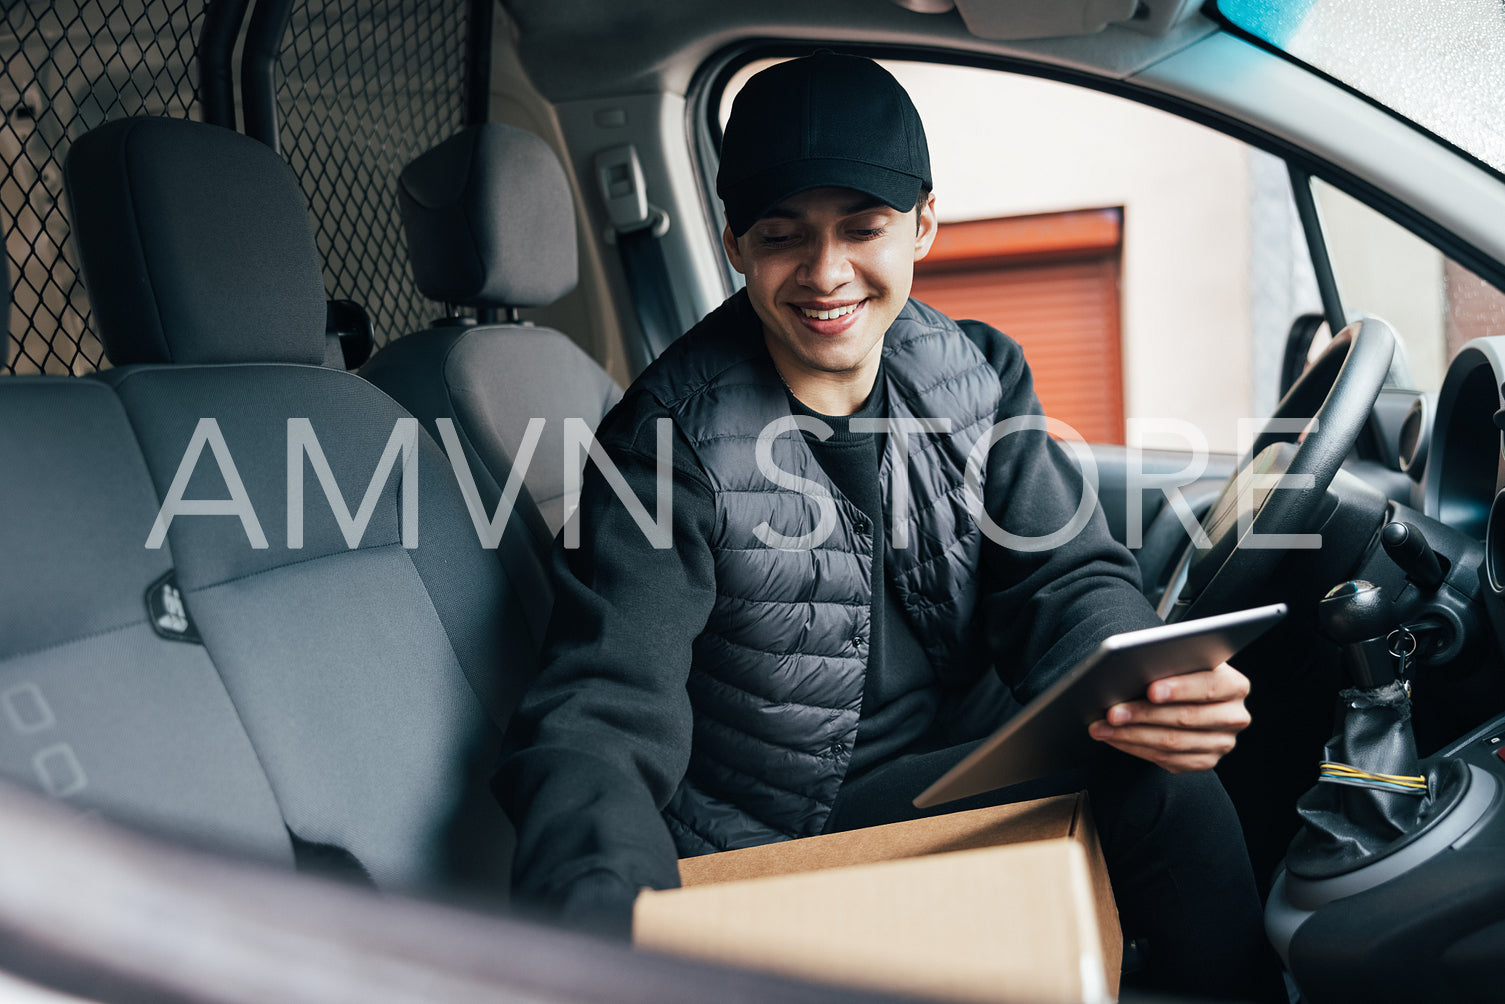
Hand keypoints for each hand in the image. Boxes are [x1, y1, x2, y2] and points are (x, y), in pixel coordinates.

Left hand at [1087, 662, 1251, 772]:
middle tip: (1112, 712)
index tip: (1151, 690)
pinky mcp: (1204, 761)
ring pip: (1172, 743)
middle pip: (1186, 718)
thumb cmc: (1179, 673)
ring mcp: (1221, 743)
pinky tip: (1114, 739)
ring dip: (1131, 735)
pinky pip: (1166, 759)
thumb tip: (1134, 668)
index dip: (1180, 688)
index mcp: (1235, 686)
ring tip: (1102, 728)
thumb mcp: (1182, 663)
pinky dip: (1135, 748)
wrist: (1188, 697)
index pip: (1209, 686)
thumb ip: (1169, 664)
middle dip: (1144, 715)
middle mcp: (1234, 717)